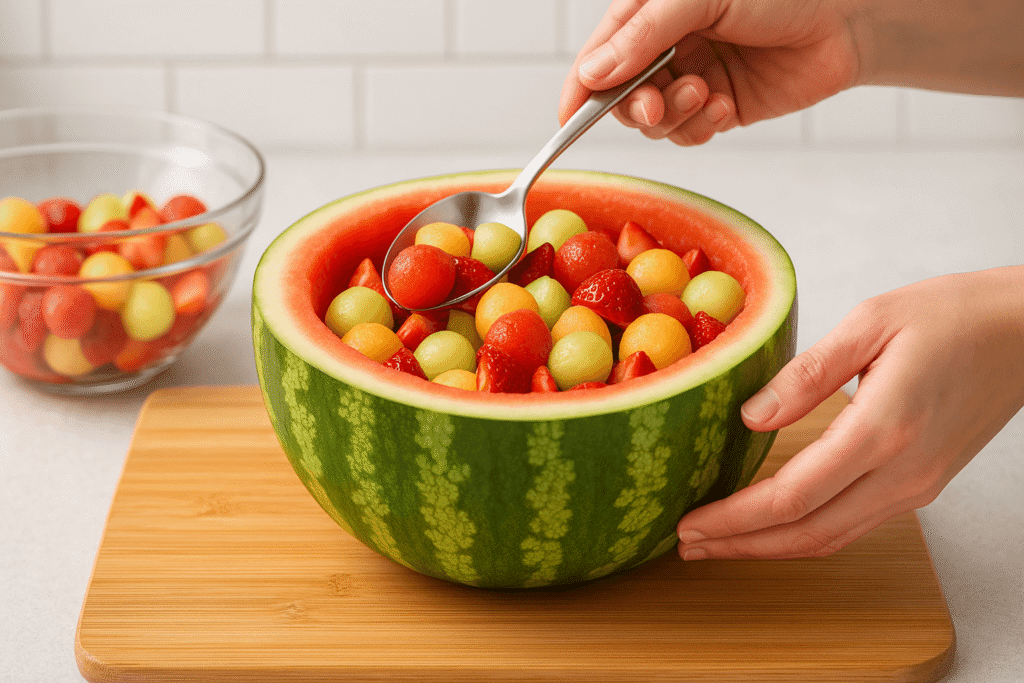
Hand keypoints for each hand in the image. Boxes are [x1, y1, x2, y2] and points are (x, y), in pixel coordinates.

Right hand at [559, 0, 859, 144]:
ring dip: (674, 116)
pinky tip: (726, 106)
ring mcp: (691, 79)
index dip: (579, 89)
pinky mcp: (719, 108)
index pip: (599, 57)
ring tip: (708, 94)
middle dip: (635, 106)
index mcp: (650, 14)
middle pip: (621, 97)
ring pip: (654, 122)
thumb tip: (592, 73)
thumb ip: (644, 35)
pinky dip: (700, 127)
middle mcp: (666, 48)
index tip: (568, 118)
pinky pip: (688, 135)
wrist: (848, 18)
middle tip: (655, 106)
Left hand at [677, 267, 1023, 559]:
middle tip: (687, 545)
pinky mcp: (922, 485)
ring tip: (719, 542)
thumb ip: (807, 374)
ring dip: (769, 547)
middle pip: (807, 534)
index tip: (689, 524)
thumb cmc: (954, 316)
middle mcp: (902, 474)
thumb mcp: (871, 322)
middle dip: (740, 546)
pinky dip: (804, 533)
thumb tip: (751, 418)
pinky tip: (773, 524)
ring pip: (831, 538)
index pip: (792, 497)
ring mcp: (916, 487)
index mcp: (883, 430)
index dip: (735, 519)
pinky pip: (853, 524)